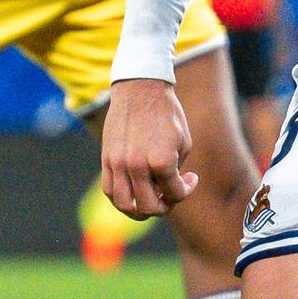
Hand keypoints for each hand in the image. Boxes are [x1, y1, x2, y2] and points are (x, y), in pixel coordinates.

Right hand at [100, 76, 196, 218]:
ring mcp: (118, 163)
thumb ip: (176, 172)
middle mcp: (137, 165)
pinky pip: (109, 190)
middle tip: (170, 196)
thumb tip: (167, 192)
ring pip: (125, 205)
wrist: (140, 89)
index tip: (190, 178)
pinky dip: (122, 198)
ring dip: (140, 210)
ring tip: (150, 200)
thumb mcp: (183, 143)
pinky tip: (134, 191)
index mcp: (161, 161)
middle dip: (165, 206)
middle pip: (149, 207)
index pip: (175, 194)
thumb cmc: (166, 114)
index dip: (187, 190)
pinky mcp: (106, 158)